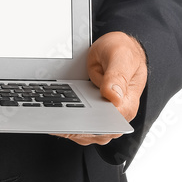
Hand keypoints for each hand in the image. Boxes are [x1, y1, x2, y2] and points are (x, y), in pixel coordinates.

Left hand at [52, 30, 147, 145]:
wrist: (120, 48)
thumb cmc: (124, 52)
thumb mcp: (120, 57)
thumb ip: (117, 76)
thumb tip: (113, 96)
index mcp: (127, 104)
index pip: (109, 124)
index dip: (91, 124)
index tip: (74, 119)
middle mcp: (118, 114)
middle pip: (95, 132)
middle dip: (76, 128)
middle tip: (58, 118)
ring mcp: (106, 116)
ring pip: (86, 132)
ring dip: (69, 128)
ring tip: (54, 118)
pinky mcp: (95, 113)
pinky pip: (80, 124)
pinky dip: (68, 123)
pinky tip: (56, 115)